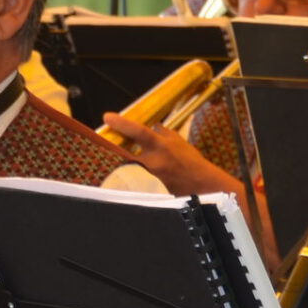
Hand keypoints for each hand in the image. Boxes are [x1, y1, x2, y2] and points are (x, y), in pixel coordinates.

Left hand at [98, 113, 242, 199]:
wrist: (202, 186)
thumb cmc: (191, 161)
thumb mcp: (178, 141)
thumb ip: (162, 132)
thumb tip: (151, 125)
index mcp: (161, 146)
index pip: (139, 131)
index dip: (122, 124)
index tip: (107, 117)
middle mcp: (153, 162)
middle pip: (124, 154)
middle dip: (114, 150)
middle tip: (105, 145)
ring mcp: (149, 178)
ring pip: (128, 169)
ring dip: (123, 166)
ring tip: (121, 168)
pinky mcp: (148, 190)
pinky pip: (134, 181)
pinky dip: (132, 178)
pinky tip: (129, 179)